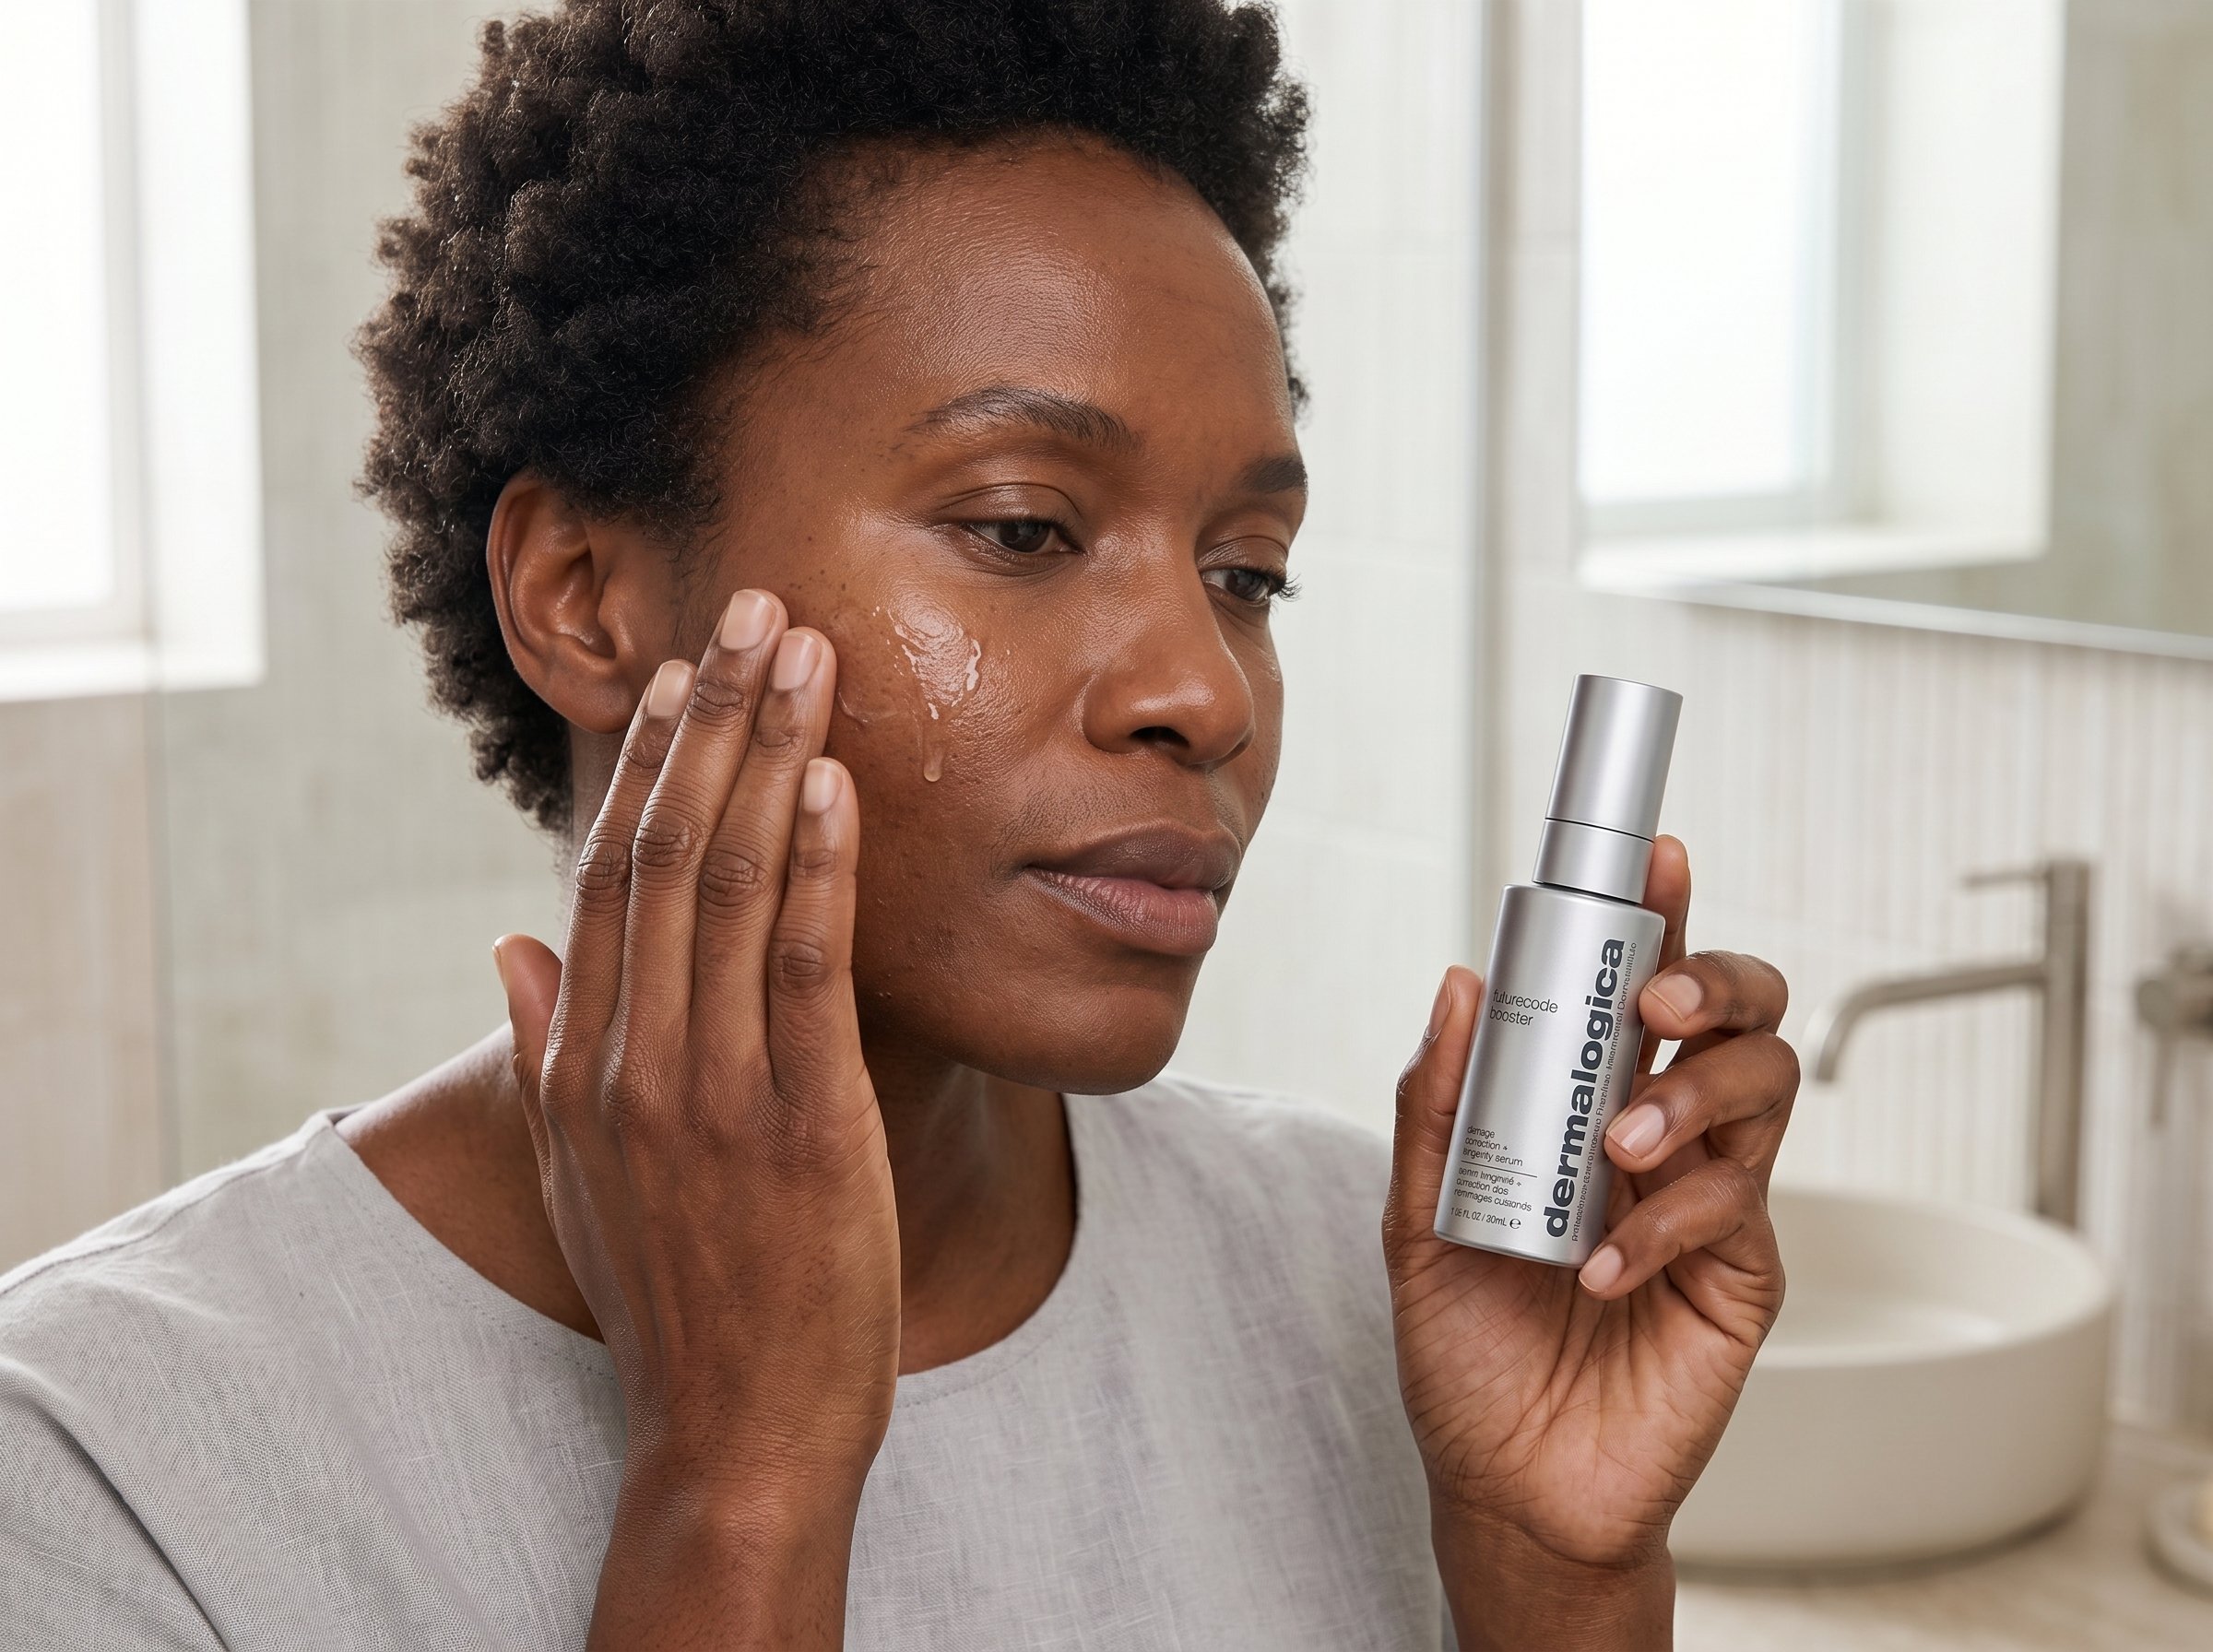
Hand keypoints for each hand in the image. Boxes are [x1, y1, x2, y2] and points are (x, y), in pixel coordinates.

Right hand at [492, 589, 896, 1648]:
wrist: (739, 1435)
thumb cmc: (681, 1300)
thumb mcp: (584, 1179)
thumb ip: (546, 1051)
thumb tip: (507, 943)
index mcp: (587, 1063)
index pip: (606, 877)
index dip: (645, 765)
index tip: (682, 672)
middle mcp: (634, 1059)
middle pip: (665, 850)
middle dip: (712, 720)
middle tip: (756, 608)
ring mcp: (713, 1089)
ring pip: (728, 885)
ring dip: (768, 755)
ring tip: (801, 651)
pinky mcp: (800, 1122)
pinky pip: (801, 968)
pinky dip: (814, 866)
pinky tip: (834, 780)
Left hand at [1382, 837, 1793, 1644]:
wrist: (1507, 1481)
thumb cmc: (1469, 1349)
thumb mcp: (1419, 1217)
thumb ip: (1437, 1106)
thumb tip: (1457, 983)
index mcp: (1588, 1103)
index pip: (1643, 990)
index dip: (1664, 919)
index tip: (1657, 860)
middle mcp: (1662, 1136)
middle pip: (1741, 1018)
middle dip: (1717, 983)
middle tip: (1660, 1004)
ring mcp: (1710, 1200)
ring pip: (1761, 1092)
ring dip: (1692, 1099)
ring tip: (1620, 1148)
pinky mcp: (1738, 1274)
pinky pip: (1733, 1210)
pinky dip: (1665, 1225)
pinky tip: (1603, 1269)